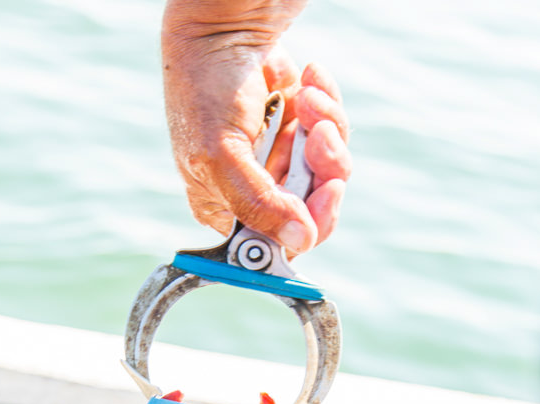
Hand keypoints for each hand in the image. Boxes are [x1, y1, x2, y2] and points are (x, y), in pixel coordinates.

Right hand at [161, 1, 350, 254]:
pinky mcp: (301, 131)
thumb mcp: (223, 154)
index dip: (307, 226)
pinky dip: (327, 107)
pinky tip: (308, 82)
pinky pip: (333, 137)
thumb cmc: (206, 88)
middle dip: (322, 171)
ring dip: (326, 133)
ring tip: (308, 100)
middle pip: (311, 211)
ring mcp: (280, 161)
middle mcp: (254, 191)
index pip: (277, 243)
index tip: (325, 195)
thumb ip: (259, 204)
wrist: (224, 24)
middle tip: (318, 137)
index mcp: (225, 208)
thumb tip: (301, 241)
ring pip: (328, 173)